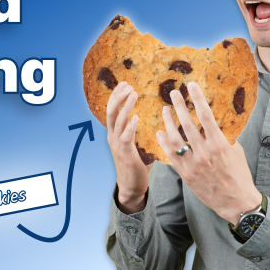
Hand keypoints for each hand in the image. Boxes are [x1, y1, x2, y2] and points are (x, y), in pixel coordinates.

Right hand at [107, 82, 150, 213]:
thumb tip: (158, 120)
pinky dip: (130, 126)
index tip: (125, 84)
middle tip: (127, 85)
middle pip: (111, 111)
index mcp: (115, 133)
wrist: (132, 187)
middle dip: (118, 96)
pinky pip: (126, 137)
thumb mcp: (137, 144)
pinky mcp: (125, 154)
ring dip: (126, 106)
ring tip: (133, 94)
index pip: (112, 109)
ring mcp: (117, 145)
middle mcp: (113, 137)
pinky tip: (137, 118)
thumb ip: (142, 132)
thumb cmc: (137, 165)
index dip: (117, 96)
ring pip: (118, 121)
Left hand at [155, 82, 261, 224]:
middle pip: (187, 124)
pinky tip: (159, 132)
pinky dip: (164, 142)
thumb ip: (224, 136)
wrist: (236, 202)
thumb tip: (214, 122)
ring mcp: (193, 164)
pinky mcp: (185, 174)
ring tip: (165, 110)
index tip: (192, 86)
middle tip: (173, 93)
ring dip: (168, 122)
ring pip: (175, 138)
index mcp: (219, 144)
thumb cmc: (238, 175)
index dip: (198, 98)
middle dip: (179, 106)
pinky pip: (171, 155)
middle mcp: (204, 152)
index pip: (206, 115)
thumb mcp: (235, 152)